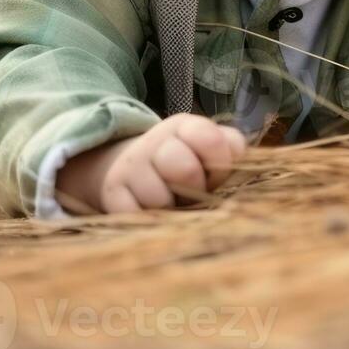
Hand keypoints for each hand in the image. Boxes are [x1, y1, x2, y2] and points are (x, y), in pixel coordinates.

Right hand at [55, 113, 247, 214]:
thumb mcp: (209, 150)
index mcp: (184, 127)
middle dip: (195, 188)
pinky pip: (136, 216)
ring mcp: (130, 167)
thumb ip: (231, 148)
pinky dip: (148, 221)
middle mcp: (154, 142)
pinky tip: (150, 211)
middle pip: (185, 169)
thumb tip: (237, 154)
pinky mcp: (111, 193)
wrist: (131, 170)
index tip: (216, 173)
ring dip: (171, 209)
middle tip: (192, 192)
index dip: (221, 164)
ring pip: (159, 199)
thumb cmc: (185, 163)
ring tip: (171, 203)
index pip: (211, 140)